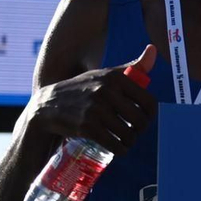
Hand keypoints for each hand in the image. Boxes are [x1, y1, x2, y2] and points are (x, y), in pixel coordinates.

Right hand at [33, 45, 157, 154]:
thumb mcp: (103, 75)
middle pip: (140, 120)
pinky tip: (119, 150)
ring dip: (130, 142)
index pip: (148, 101)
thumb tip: (153, 49)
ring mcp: (96, 109)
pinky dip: (120, 151)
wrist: (46, 107)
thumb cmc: (80, 90)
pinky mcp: (87, 126)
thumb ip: (129, 68)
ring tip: (125, 142)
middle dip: (139, 131)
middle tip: (133, 133)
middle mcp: (106, 90)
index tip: (143, 120)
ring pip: (128, 134)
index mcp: (114, 77)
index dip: (150, 115)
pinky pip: (115, 144)